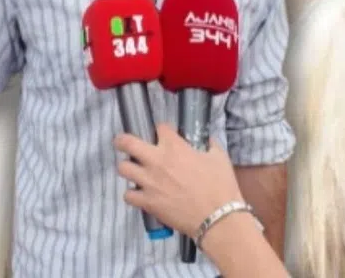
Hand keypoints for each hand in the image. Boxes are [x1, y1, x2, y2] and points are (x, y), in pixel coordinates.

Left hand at [114, 123, 243, 238]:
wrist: (216, 216)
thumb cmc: (221, 185)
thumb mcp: (219, 157)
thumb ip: (209, 145)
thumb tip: (204, 141)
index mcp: (175, 147)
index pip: (159, 127)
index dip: (162, 130)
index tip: (165, 134)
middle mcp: (156, 161)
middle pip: (127, 143)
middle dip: (123, 140)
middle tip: (125, 143)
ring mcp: (148, 182)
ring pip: (123, 168)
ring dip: (128, 167)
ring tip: (136, 170)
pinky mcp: (146, 202)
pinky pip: (128, 195)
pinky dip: (133, 193)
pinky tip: (141, 193)